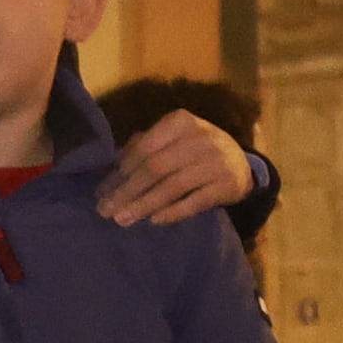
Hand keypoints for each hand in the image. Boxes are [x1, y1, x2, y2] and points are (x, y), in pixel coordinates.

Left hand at [94, 110, 254, 227]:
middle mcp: (201, 138)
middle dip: (126, 191)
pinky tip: (154, 220)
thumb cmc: (192, 151)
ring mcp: (217, 161)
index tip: (101, 192)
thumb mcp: (170, 141)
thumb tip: (106, 172)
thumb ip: (141, 149)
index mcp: (180, 122)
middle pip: (155, 168)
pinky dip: (173, 212)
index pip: (143, 149)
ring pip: (173, 186)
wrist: (241, 163)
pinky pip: (195, 201)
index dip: (120, 172)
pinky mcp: (229, 184)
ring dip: (144, 205)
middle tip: (105, 211)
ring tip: (122, 219)